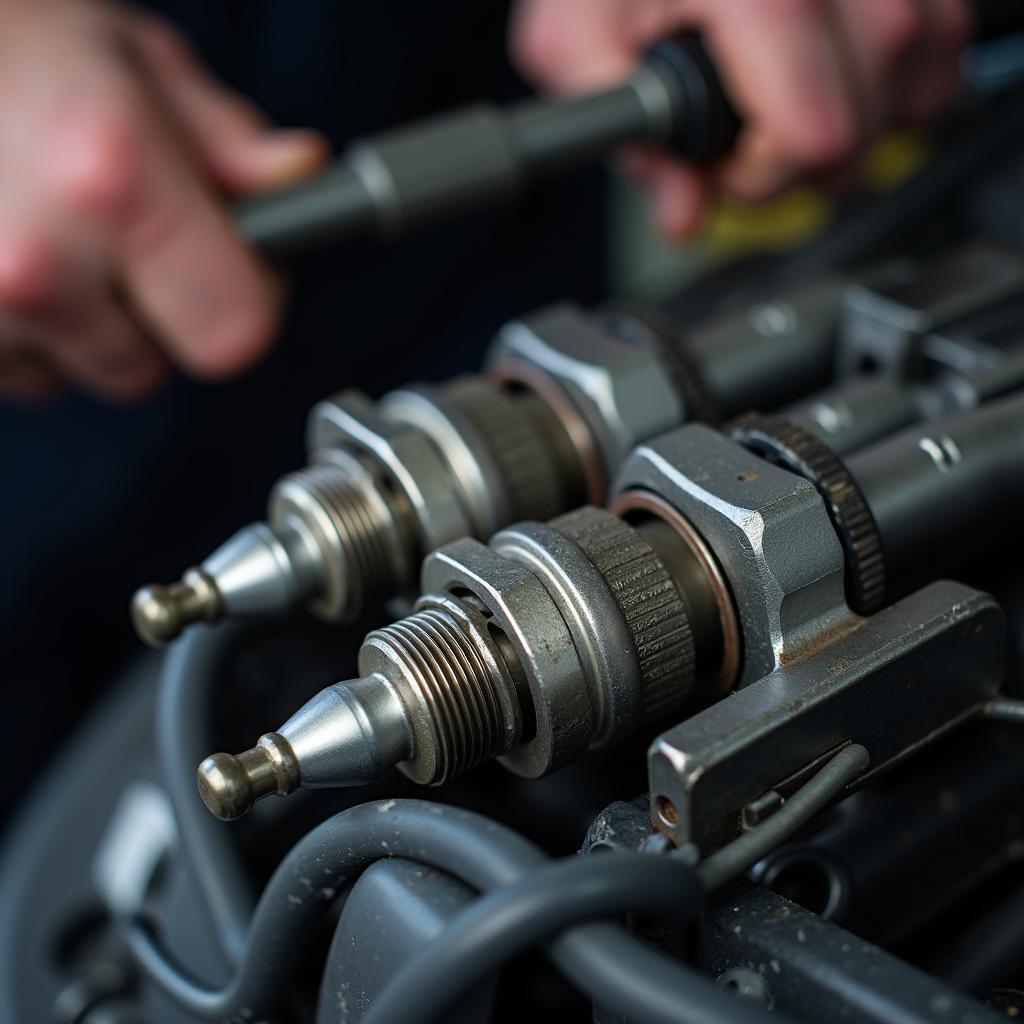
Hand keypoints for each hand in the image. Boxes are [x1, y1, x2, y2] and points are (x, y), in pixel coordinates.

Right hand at [0, 0, 326, 402]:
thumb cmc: (10, 40)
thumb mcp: (134, 62)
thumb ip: (230, 139)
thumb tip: (302, 177)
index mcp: (113, 184)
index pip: (234, 335)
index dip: (246, 305)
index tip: (238, 274)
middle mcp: (40, 259)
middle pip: (150, 369)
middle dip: (157, 319)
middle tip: (127, 242)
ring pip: (79, 372)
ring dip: (86, 327)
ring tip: (57, 236)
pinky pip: (20, 372)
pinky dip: (29, 331)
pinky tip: (13, 255)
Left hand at [512, 0, 969, 236]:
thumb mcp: (576, 41)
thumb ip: (628, 138)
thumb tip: (685, 213)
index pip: (810, 122)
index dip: (768, 177)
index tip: (727, 172)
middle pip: (872, 97)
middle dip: (814, 160)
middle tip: (756, 152)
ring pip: (922, 58)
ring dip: (869, 120)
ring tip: (799, 118)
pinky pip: (945, 33)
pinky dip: (908, 80)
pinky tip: (852, 91)